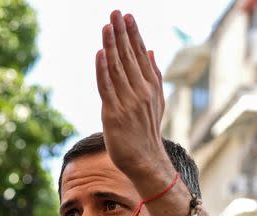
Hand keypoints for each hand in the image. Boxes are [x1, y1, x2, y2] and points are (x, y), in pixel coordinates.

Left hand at [95, 11, 168, 179]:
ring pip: (117, 69)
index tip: (127, 16)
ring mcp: (127, 102)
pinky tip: (100, 54)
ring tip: (107, 26)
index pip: (140, 55)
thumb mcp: (156, 102)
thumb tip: (150, 50)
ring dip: (111, 46)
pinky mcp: (113, 114)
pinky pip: (106, 88)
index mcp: (150, 87)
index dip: (133, 35)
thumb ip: (154, 75)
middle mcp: (140, 92)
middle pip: (129, 57)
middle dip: (121, 34)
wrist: (145, 161)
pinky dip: (103, 70)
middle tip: (115, 12)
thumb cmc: (146, 132)